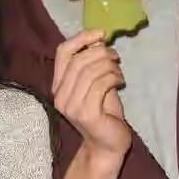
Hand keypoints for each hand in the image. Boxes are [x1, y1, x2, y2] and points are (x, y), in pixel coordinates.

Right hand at [52, 30, 129, 163]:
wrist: (107, 145)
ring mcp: (71, 106)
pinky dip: (113, 77)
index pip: (62, 53)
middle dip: (101, 52)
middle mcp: (60, 95)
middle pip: (79, 60)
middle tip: (116, 56)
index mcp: (58, 85)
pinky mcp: (86, 113)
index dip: (81, 38)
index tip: (101, 33)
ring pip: (90, 71)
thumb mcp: (96, 83)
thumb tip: (99, 39)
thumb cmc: (104, 113)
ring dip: (109, 66)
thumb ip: (93, 65)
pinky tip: (120, 82)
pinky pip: (100, 84)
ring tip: (119, 72)